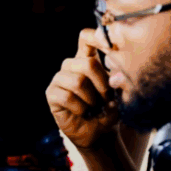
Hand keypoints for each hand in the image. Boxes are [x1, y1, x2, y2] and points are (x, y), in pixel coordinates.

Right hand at [46, 29, 119, 149]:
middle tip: (107, 98)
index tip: (108, 44)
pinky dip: (80, 108)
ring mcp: (59, 79)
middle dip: (103, 84)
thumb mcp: (118, 95)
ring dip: (92, 99)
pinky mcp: (52, 93)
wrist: (97, 133)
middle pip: (87, 63)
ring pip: (78, 81)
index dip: (94, 36)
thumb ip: (117, 84)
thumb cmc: (108, 110)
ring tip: (95, 107)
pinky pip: (67, 96)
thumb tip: (115, 79)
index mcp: (87, 60)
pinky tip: (83, 112)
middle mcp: (71, 66)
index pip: (86, 38)